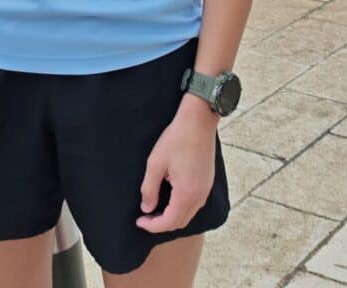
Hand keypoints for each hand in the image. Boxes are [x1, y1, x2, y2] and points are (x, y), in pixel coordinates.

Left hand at [136, 97, 217, 233]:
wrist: (198, 120)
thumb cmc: (176, 139)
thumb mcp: (156, 163)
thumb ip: (149, 189)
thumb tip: (147, 208)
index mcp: (186, 194)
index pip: (169, 222)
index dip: (152, 226)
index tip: (139, 221)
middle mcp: (199, 196)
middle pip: (180, 222)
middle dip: (162, 224)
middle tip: (145, 217)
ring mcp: (206, 189)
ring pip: (188, 214)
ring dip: (172, 216)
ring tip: (155, 209)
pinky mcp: (207, 181)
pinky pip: (194, 204)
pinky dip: (181, 207)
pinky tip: (170, 198)